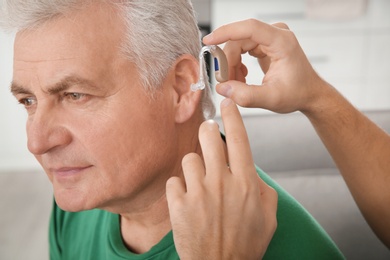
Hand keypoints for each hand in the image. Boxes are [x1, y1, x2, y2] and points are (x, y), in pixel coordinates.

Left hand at [166, 99, 277, 258]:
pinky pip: (173, 181)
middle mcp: (221, 182)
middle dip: (207, 131)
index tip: (227, 102)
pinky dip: (179, 189)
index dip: (233, 116)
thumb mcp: (268, 216)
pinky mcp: (178, 204)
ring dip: (194, 168)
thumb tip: (251, 170)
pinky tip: (187, 202)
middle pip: (209, 136)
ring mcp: (198, 192)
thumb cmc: (245, 244)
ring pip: (189, 159)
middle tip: (208, 135)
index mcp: (246, 182)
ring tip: (199, 185)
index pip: (239, 138)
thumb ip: (262, 188)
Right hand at [203, 19, 327, 113]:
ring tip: (237, 85)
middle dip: (228, 62)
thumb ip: (246, 96)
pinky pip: (241, 49)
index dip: (226, 32)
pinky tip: (242, 79)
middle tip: (225, 83)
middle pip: (239, 40)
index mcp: (282, 42)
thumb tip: (222, 88)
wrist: (309, 93)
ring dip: (232, 66)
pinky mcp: (264, 43)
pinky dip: (236, 65)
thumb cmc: (297, 94)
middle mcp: (275, 34)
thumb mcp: (271, 99)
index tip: (208, 41)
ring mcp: (270, 37)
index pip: (249, 28)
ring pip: (237, 45)